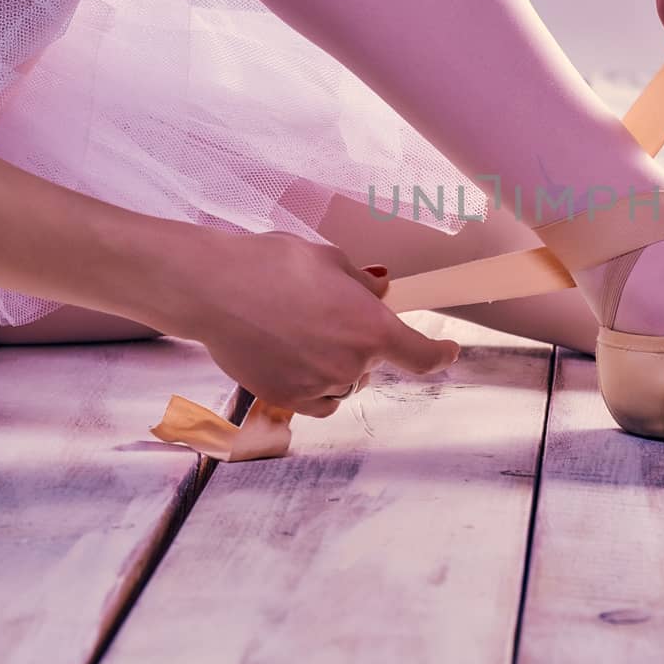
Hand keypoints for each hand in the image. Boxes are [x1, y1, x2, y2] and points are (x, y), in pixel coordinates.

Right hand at [162, 228, 459, 416]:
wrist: (215, 288)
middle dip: (361, 345)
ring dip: (336, 368)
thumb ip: (362, 285)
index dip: (440, 355)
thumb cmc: (273, 265)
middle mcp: (351, 365)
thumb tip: (380, 292)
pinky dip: (314, 387)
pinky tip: (291, 358)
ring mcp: (319, 386)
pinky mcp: (287, 399)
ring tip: (299, 332)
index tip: (448, 352)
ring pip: (345, 386)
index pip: (422, 355)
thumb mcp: (330, 261)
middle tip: (326, 314)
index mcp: (372, 328)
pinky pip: (318, 402)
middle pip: (373, 365)